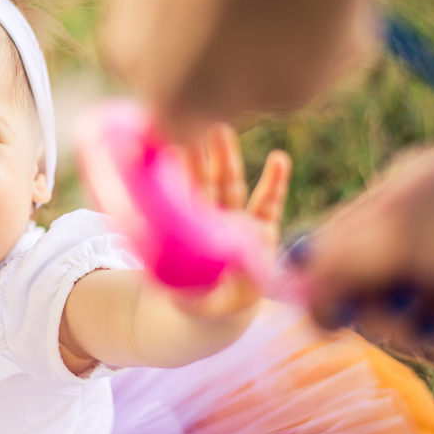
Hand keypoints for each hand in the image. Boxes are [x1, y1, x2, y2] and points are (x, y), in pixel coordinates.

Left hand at [180, 123, 291, 315]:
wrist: (221, 312)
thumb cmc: (195, 297)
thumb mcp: (180, 289)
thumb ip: (173, 278)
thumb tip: (154, 265)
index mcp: (187, 228)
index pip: (179, 195)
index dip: (174, 173)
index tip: (167, 147)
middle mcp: (211, 219)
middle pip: (202, 180)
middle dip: (198, 153)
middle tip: (189, 122)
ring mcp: (237, 222)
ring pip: (230, 184)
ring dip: (226, 157)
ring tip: (220, 129)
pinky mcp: (264, 232)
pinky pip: (269, 203)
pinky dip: (275, 182)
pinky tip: (279, 159)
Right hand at [305, 142, 433, 366]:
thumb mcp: (402, 221)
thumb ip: (340, 255)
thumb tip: (287, 283)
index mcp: (391, 207)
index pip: (330, 248)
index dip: (317, 282)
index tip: (315, 310)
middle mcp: (415, 249)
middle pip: (358, 297)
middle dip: (375, 308)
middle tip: (404, 299)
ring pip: (398, 330)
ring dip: (419, 329)